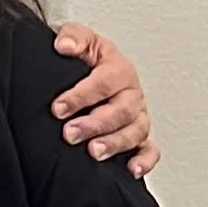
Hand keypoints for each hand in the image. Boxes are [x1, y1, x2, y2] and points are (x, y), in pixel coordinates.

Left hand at [49, 22, 155, 176]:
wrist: (87, 71)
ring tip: (93, 151)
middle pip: (120, 111)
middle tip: (70, 133)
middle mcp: (130, 94)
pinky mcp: (137, 136)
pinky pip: (149, 150)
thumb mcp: (78, 39)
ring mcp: (135, 116)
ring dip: (114, 143)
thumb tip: (65, 45)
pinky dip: (144, 160)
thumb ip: (72, 37)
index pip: (105, 82)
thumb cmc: (85, 58)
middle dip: (95, 123)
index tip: (58, 107)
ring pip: (134, 131)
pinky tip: (131, 170)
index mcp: (118, 69)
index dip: (81, 95)